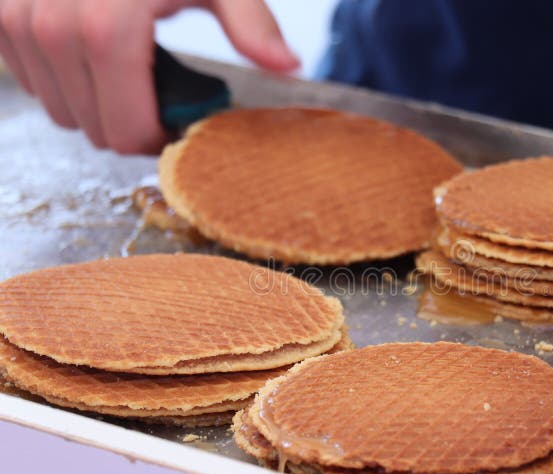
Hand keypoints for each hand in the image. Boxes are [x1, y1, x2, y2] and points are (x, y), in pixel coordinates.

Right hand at [0, 0, 298, 152]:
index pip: (125, 127)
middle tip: (158, 100)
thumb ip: (251, 22)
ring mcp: (13, 19)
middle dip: (130, 124)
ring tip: (128, 75)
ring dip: (95, 106)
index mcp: (106, 26)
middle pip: (93, 128)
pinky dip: (61, 80)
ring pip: (58, 110)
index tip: (177, 126)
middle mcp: (49, 26)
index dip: (154, 139)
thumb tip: (288, 66)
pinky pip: (28, 81)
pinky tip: (91, 58)